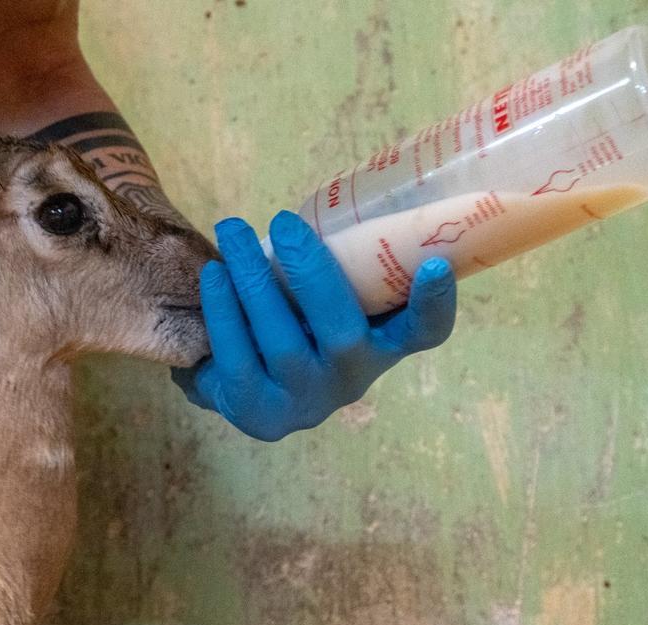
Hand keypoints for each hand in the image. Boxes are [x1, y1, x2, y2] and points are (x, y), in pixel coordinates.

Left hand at [171, 211, 456, 441]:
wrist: (242, 382)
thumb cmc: (296, 320)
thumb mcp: (326, 295)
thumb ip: (339, 262)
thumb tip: (343, 188)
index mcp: (383, 344)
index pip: (423, 333)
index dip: (434, 304)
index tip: (434, 264)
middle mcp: (352, 379)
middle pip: (341, 333)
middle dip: (310, 273)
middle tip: (283, 221)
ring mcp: (306, 402)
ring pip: (282, 343)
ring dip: (254, 280)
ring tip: (233, 230)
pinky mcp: (259, 412)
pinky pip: (239, 358)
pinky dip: (224, 311)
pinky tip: (214, 275)